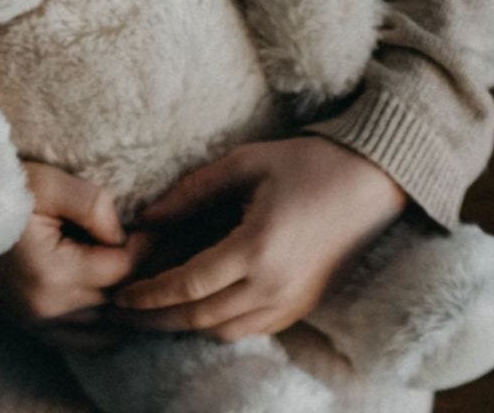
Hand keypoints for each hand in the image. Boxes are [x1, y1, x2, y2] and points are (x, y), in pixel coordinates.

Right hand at [0, 161, 148, 350]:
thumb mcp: (47, 183)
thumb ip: (93, 205)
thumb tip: (122, 234)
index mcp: (52, 272)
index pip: (124, 268)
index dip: (149, 246)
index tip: (160, 226)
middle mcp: (46, 307)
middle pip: (119, 299)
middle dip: (145, 272)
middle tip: (164, 246)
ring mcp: (36, 322)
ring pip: (105, 325)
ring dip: (127, 300)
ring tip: (144, 269)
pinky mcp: (29, 325)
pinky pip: (83, 342)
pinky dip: (106, 327)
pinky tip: (118, 301)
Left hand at [113, 137, 406, 340]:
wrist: (373, 180)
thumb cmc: (308, 163)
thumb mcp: (246, 163)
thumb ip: (192, 191)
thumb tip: (147, 218)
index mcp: (256, 247)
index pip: (186, 285)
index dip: (147, 295)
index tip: (119, 295)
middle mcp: (274, 284)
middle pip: (199, 318)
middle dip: (154, 320)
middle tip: (121, 315)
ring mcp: (292, 299)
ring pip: (224, 331)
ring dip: (184, 327)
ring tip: (152, 317)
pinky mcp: (305, 304)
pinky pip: (252, 329)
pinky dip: (219, 326)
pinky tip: (198, 313)